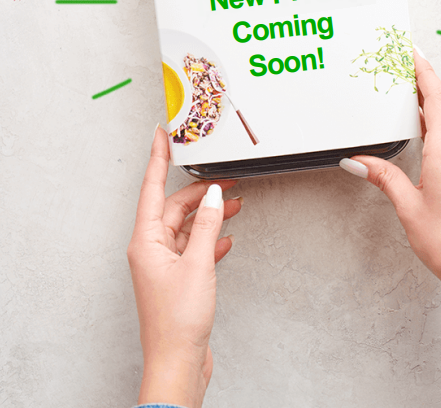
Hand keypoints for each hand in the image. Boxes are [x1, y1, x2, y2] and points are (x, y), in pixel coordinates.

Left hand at [127, 125, 242, 407]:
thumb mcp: (197, 265)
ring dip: (210, 215)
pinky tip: (227, 237)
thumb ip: (206, 226)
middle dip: (201, 192)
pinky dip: (210, 239)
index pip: (152, 188)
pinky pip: (193, 248)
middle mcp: (150, 249)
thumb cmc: (178, 322)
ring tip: (235, 203)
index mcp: (145, 241)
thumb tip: (214, 196)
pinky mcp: (177, 279)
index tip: (161, 135)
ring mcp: (163, 264)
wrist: (178, 364)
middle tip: (226, 178)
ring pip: (186, 226)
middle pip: (174, 207)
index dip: (158, 159)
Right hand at [340, 51, 440, 329]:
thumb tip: (359, 161)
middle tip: (402, 64)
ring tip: (408, 92)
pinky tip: (424, 129)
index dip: (423, 71)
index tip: (411, 52)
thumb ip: (383, 177)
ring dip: (430, 102)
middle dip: (424, 80)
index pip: (436, 98)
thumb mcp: (408, 207)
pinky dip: (437, 122)